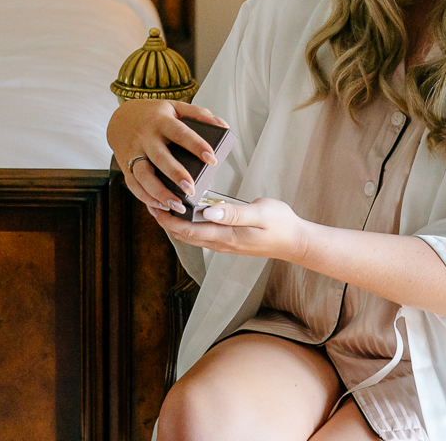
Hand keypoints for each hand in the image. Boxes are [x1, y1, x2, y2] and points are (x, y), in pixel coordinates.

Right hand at [107, 97, 227, 212]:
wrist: (120, 119)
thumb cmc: (153, 115)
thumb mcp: (175, 107)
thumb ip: (199, 114)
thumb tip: (223, 125)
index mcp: (161, 121)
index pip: (180, 133)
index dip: (196, 145)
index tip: (212, 158)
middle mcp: (145, 137)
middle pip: (160, 157)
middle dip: (176, 174)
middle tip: (192, 189)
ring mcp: (134, 153)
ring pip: (144, 175)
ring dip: (159, 192)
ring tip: (177, 204)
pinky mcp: (126, 167)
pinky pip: (133, 185)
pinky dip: (146, 198)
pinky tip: (161, 206)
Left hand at [154, 196, 308, 261]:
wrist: (295, 242)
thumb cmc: (280, 224)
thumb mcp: (260, 214)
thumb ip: (234, 213)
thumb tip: (208, 211)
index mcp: (225, 236)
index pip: (187, 230)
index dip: (168, 219)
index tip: (155, 203)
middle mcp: (220, 243)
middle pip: (184, 235)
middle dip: (165, 220)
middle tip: (150, 200)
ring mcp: (224, 243)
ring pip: (190, 236)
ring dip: (174, 223)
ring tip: (162, 205)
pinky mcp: (228, 240)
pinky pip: (201, 234)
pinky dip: (187, 224)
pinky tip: (185, 213)